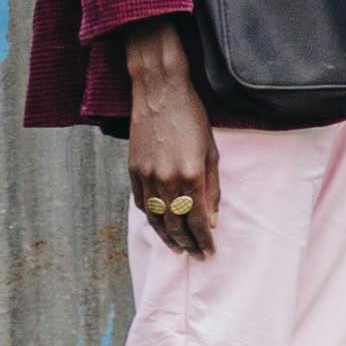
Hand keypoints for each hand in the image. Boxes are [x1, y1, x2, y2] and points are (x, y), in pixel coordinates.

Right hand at [122, 24, 215, 258]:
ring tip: (177, 248)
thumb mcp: (211, 151)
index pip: (198, 221)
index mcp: (191, 175)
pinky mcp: (133, 169)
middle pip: (175, 225)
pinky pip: (141, 203)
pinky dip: (150, 217)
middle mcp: (167, 180)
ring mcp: (147, 176)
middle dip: (187, 244)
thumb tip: (212, 220)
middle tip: (195, 255)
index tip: (209, 252)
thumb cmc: (192, 116)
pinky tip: (159, 224)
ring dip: (167, 237)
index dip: (204, 240)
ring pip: (155, 219)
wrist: (160, 90)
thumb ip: (212, 188)